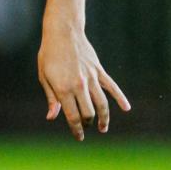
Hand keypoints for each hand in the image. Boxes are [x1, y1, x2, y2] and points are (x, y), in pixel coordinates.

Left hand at [37, 21, 129, 140]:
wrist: (63, 32)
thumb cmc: (49, 55)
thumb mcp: (44, 77)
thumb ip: (51, 98)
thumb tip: (52, 117)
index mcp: (63, 89)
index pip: (72, 116)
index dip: (76, 129)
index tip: (79, 137)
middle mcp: (79, 85)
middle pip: (88, 113)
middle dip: (87, 123)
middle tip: (85, 126)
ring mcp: (91, 78)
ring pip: (101, 103)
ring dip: (104, 118)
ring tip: (103, 128)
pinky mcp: (99, 70)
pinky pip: (112, 87)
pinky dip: (120, 98)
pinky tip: (126, 108)